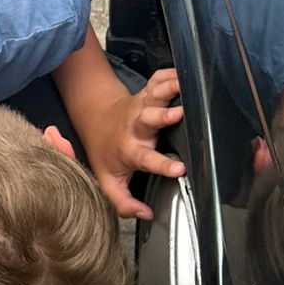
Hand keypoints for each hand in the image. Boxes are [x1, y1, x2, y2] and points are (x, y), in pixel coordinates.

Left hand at [81, 67, 185, 220]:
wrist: (96, 122)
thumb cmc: (106, 154)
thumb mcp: (108, 182)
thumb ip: (124, 203)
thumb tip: (145, 215)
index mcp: (130, 149)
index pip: (147, 159)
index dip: (163, 165)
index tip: (180, 169)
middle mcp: (136, 126)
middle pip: (150, 118)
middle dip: (164, 115)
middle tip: (179, 114)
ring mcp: (142, 106)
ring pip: (156, 94)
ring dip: (170, 87)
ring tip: (187, 82)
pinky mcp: (146, 93)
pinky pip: (159, 79)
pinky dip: (171, 73)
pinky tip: (185, 69)